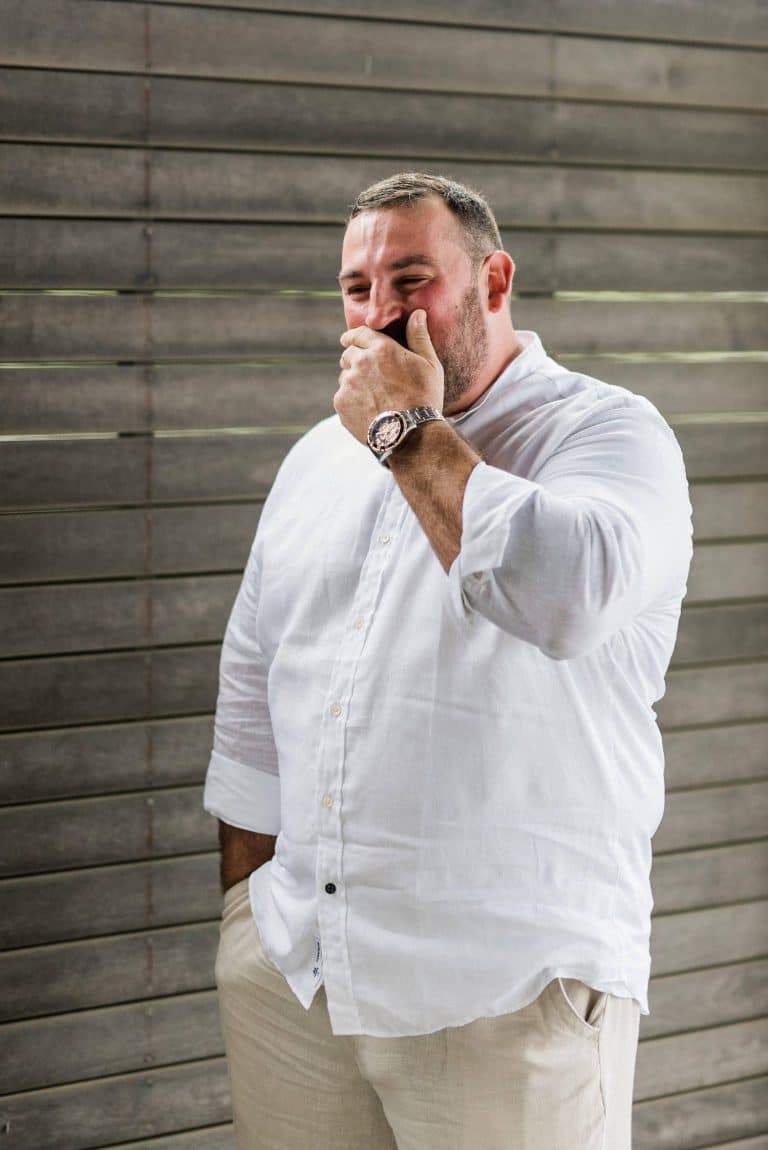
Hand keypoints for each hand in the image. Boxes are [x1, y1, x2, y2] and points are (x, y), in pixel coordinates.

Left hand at [334, 310, 444, 445]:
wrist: (411, 434)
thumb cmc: (425, 398)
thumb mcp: (429, 365)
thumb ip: (419, 337)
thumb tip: (418, 313)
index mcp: (381, 348)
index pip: (358, 334)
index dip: (353, 337)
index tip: (348, 340)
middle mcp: (360, 362)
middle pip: (348, 355)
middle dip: (354, 361)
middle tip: (367, 375)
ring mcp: (348, 384)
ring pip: (345, 378)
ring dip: (353, 383)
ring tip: (372, 398)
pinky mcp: (341, 404)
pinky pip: (342, 398)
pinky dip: (351, 402)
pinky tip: (367, 411)